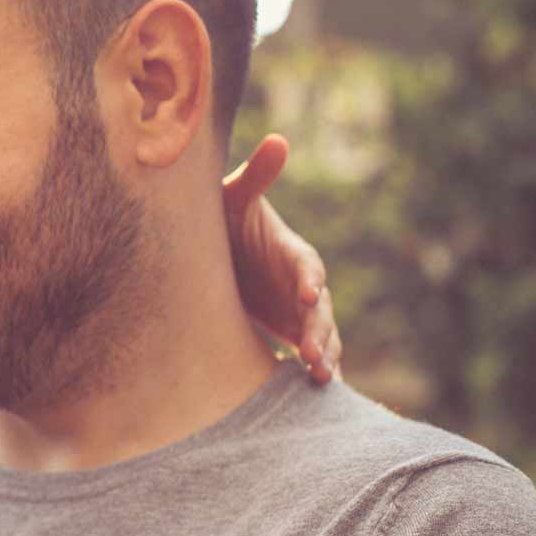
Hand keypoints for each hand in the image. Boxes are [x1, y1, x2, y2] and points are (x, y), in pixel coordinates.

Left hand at [222, 134, 341, 382]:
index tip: (308, 294)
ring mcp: (294, 310)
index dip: (309, 278)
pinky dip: (312, 369)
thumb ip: (256, 176)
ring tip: (319, 379)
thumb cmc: (223, 216)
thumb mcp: (234, 197)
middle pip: (319, 309)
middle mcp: (298, 282)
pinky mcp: (284, 329)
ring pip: (319, 335)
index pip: (306, 264)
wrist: (211, 248)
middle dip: (319, 331)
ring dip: (323, 355)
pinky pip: (304, 352)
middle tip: (314, 354)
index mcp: (288, 250)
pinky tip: (313, 394)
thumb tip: (278, 140)